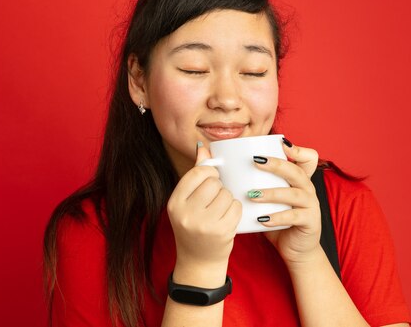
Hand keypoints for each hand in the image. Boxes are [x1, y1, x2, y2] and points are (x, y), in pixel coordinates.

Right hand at [166, 143, 241, 285]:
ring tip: (219, 212)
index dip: (209, 174)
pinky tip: (227, 220)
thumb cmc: (194, 227)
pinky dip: (235, 211)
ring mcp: (203, 224)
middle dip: (219, 189)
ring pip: (227, 194)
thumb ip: (195, 174)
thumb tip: (203, 148)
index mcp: (174, 203)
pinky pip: (236, 207)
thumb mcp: (187, 202)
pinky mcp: (221, 232)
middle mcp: (186, 213)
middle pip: (214, 182)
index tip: (210, 182)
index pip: (197, 173)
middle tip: (214, 202)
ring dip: (228, 200)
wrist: (198, 262)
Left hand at [249, 139, 321, 266]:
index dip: (298, 149)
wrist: (295, 249)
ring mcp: (311, 205)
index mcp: (299, 180)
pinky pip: (294, 217)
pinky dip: (278, 218)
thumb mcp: (268, 199)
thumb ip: (253, 183)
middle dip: (277, 164)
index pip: (308, 158)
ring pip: (294, 194)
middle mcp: (308, 189)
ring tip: (253, 194)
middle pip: (297, 171)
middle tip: (255, 162)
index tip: (280, 143)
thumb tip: (219, 164)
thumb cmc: (276, 220)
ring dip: (272, 193)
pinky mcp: (310, 222)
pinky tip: (262, 219)